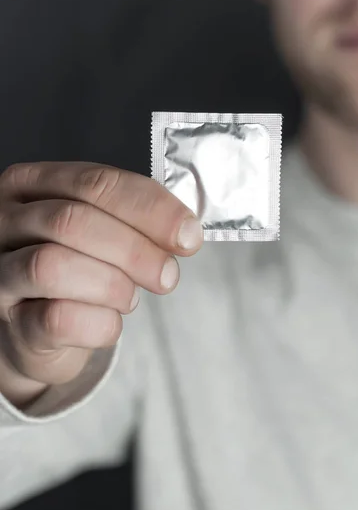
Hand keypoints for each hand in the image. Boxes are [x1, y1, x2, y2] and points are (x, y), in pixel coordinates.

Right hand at [0, 162, 202, 407]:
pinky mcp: (10, 324)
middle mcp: (5, 222)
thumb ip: (133, 219)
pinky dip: (100, 323)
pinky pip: (57, 319)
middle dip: (134, 250)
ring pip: (54, 266)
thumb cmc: (75, 268)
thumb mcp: (99, 229)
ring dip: (112, 285)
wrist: (35, 327)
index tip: (188, 235)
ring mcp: (1, 273)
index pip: (95, 182)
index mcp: (32, 185)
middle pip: (72, 221)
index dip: (150, 208)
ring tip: (129, 297)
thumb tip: (184, 231)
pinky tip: (109, 321)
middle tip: (167, 275)